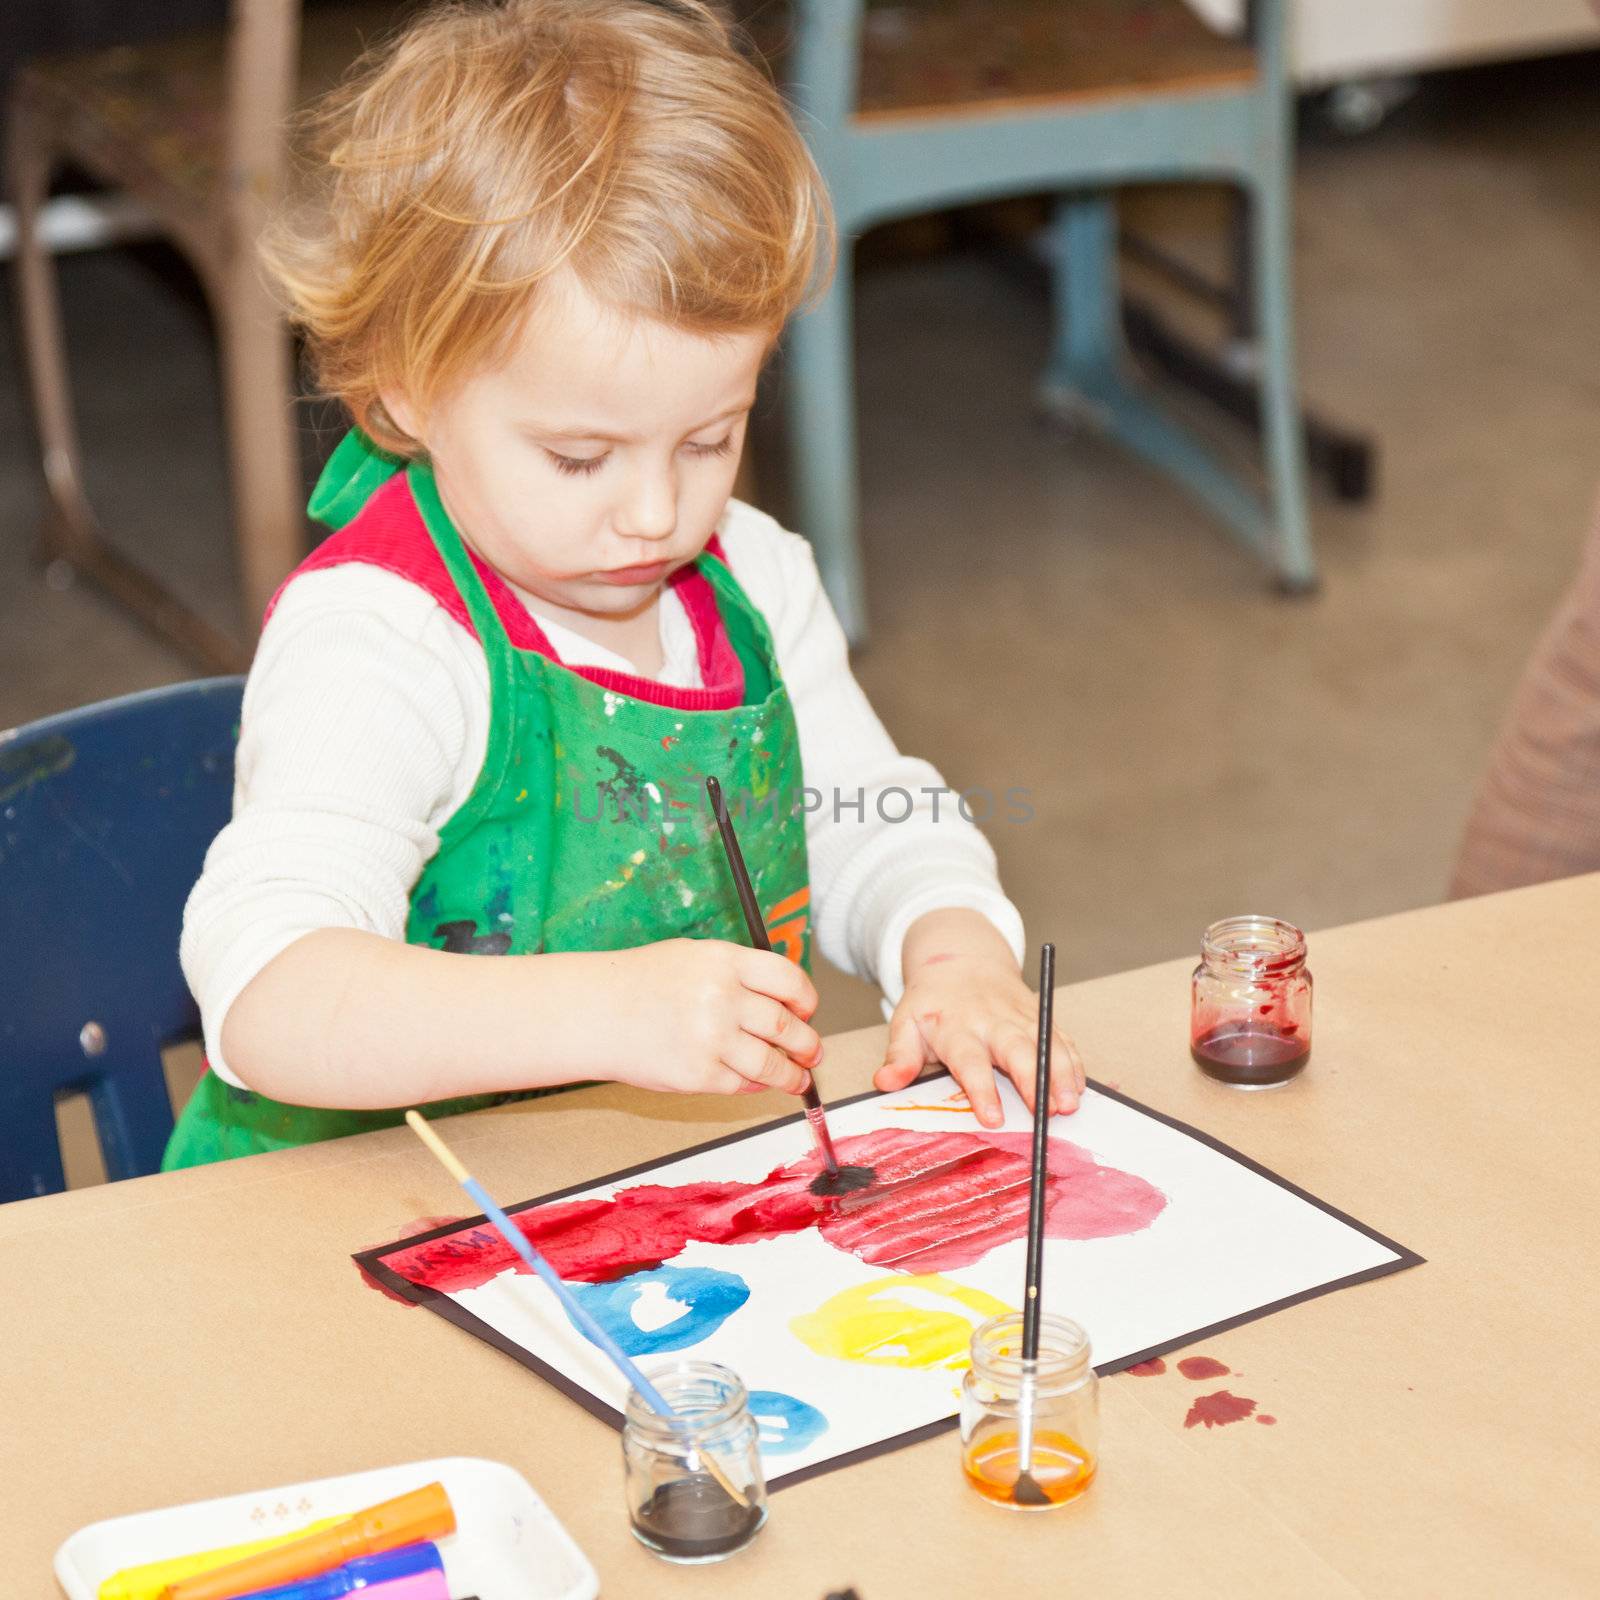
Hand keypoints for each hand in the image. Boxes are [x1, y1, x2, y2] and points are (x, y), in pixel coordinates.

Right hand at [604, 938, 821, 1096]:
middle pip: (787, 1026)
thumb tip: (785, 1002)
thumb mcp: (695, 957)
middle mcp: (723, 997)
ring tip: (799, 1078)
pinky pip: (743, 1085)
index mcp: (725, 961)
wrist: (596, 1012)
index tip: (808, 1011)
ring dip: (793, 1074)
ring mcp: (712, 1038)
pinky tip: (757, 1082)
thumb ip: (739, 974)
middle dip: (807, 1043)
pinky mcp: (699, 1075)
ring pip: (773, 1063)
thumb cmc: (644, 983)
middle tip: (813, 1051)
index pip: (789, 980)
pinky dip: (756, 1085)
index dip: (807, 1000)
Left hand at [873, 910, 1085, 1127]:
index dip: (982, 1090)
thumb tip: (885, 1082)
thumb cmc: (932, 1002)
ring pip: (1045, 1041)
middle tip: (1048, 1113)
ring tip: (1069, 1103)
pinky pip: (1060, 1036)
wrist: (959, 959)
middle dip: (1034, 1080)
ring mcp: (1019, 1016)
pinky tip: (1078, 1085)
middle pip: (1017, 1049)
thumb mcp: (905, 1023)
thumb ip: (899, 1055)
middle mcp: (992, 1021)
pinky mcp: (1039, 1015)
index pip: (970, 1061)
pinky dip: (1072, 1059)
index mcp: (956, 1027)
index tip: (993, 1118)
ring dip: (1060, 1072)